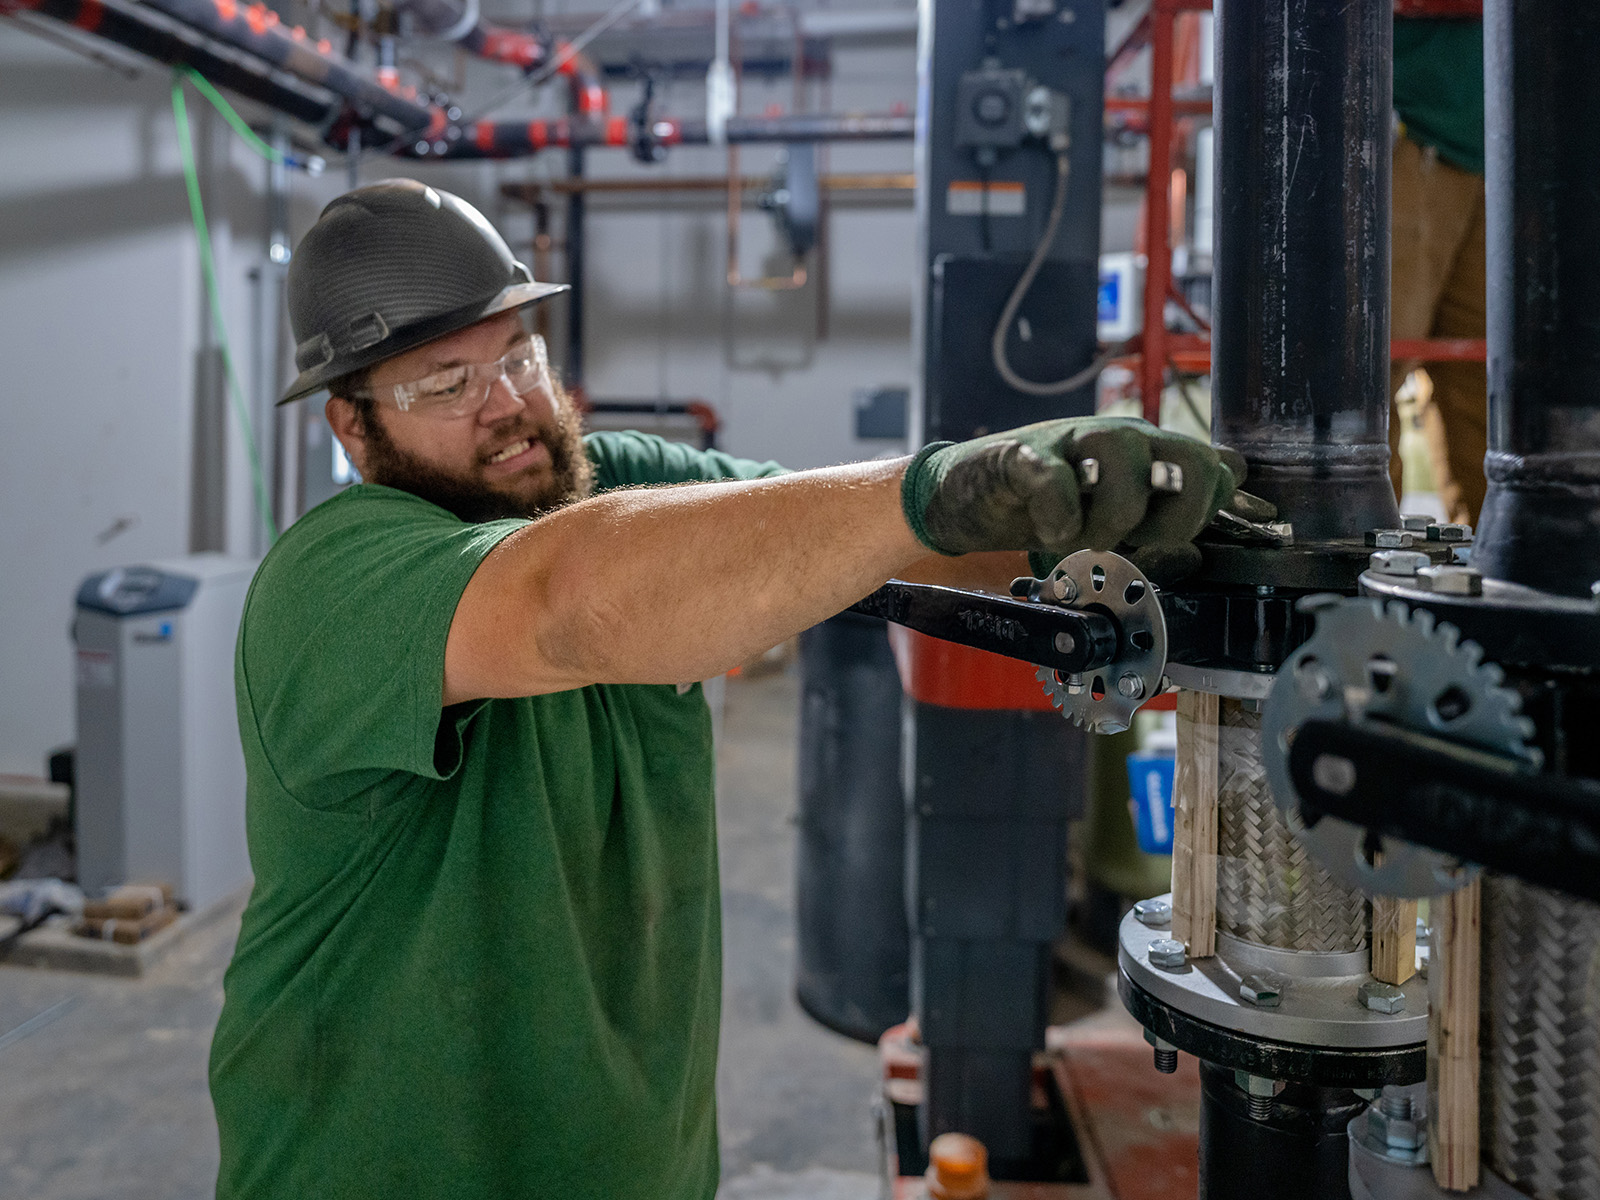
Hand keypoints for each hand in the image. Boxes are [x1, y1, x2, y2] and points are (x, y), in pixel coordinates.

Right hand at [901, 416, 1247, 559]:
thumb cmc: (1044, 507)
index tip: (1166, 542)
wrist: (966, 499)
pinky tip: (1049, 531)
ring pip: (1127, 463)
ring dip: (1110, 520)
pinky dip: (1058, 515)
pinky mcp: (1023, 455)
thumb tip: (1243, 495)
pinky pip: (1055, 479)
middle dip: (1171, 519)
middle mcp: (1121, 439)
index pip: (1216, 469)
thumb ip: (1171, 510)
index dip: (1202, 515)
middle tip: (1134, 543)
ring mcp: (1072, 440)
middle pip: (1190, 460)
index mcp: (1150, 454)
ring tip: (1082, 539)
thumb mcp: (1116, 515)